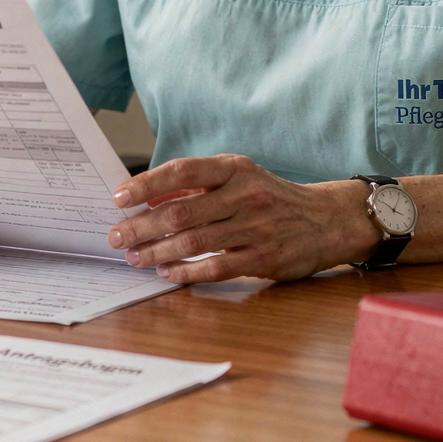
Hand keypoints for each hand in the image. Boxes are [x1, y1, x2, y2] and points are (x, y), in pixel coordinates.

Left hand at [105, 154, 377, 282]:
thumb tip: (149, 195)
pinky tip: (167, 273)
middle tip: (115, 236)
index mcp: (235, 168)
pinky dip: (185, 272)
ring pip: (193, 242)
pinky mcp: (263, 258)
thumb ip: (199, 186)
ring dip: (157, 252)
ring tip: (134, 257)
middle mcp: (245, 194)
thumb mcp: (240, 177)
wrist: (327, 220)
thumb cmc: (272, 197)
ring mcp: (255, 228)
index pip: (182, 171)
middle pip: (180, 212)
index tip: (119, 197)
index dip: (147, 184)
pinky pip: (215, 267)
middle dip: (141, 226)